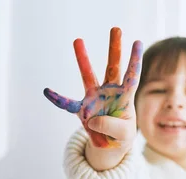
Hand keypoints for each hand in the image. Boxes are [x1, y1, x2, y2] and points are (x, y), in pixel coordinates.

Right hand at [44, 27, 142, 148]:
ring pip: (89, 76)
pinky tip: (47, 91)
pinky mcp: (83, 110)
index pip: (131, 77)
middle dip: (114, 49)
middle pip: (113, 68)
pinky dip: (58, 99)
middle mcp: (109, 93)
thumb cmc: (121, 135)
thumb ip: (112, 126)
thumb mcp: (123, 134)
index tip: (137, 42)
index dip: (135, 61)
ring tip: (78, 40)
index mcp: (124, 97)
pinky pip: (68, 104)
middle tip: (116, 29)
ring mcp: (94, 98)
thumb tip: (94, 120)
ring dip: (83, 59)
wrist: (110, 143)